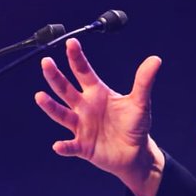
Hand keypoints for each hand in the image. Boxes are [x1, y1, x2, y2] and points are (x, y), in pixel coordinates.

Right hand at [35, 38, 163, 195]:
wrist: (135, 153)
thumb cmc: (135, 125)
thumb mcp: (140, 102)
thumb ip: (144, 81)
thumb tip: (155, 59)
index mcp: (97, 93)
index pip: (83, 72)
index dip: (76, 57)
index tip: (71, 42)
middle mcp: (85, 107)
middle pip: (66, 89)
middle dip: (55, 76)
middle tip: (46, 62)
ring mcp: (82, 126)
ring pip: (62, 114)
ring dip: (51, 107)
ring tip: (40, 96)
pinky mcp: (83, 145)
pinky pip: (71, 146)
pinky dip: (65, 146)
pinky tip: (58, 145)